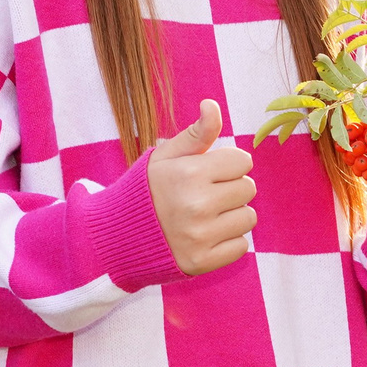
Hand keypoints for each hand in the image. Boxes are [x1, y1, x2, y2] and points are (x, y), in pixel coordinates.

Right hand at [147, 100, 257, 274]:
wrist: (118, 236)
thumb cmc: (148, 189)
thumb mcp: (166, 156)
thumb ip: (196, 132)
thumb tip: (212, 105)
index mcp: (189, 173)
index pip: (243, 161)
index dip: (227, 164)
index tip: (207, 173)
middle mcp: (196, 205)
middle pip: (248, 188)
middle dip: (230, 188)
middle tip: (204, 195)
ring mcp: (200, 236)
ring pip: (248, 218)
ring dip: (232, 215)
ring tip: (205, 216)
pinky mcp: (202, 261)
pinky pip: (241, 246)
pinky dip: (227, 241)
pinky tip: (205, 236)